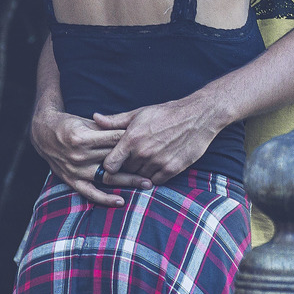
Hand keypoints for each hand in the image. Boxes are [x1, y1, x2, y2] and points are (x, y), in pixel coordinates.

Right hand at [31, 105, 151, 205]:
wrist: (44, 135)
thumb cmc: (70, 125)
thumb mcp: (86, 122)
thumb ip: (106, 127)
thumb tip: (131, 129)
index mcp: (83, 137)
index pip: (114, 140)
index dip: (133, 142)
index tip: (150, 143)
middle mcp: (79, 155)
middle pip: (114, 160)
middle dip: (136, 162)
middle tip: (157, 164)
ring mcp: (76, 170)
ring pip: (107, 178)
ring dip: (128, 182)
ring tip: (148, 184)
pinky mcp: (72, 181)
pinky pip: (90, 193)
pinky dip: (105, 198)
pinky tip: (121, 201)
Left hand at [95, 96, 222, 184]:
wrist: (197, 116)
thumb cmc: (166, 113)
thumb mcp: (139, 113)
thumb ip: (115, 121)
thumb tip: (95, 118)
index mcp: (132, 138)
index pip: (109, 165)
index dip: (109, 165)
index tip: (113, 161)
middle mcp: (143, 153)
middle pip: (125, 171)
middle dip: (127, 166)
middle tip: (133, 158)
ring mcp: (158, 162)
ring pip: (140, 177)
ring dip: (141, 171)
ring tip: (147, 158)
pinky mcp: (172, 169)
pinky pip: (155, 181)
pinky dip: (154, 175)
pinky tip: (157, 163)